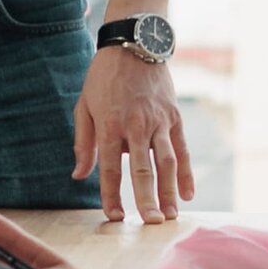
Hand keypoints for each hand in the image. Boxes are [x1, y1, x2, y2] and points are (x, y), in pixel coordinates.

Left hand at [76, 44, 192, 223]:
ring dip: (170, 191)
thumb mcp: (84, 106)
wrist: (134, 45)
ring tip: (171, 215)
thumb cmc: (103, 78)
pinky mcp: (175, 117)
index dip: (112, 195)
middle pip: (143, 169)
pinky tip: (188, 193)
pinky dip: (186, 172)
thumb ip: (84, 143)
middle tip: (151, 223)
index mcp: (110, 125)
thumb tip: (79, 175)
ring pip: (167, 162)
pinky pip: (183, 149)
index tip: (115, 217)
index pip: (110, 168)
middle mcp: (137, 126)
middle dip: (147, 199)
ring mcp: (159, 121)